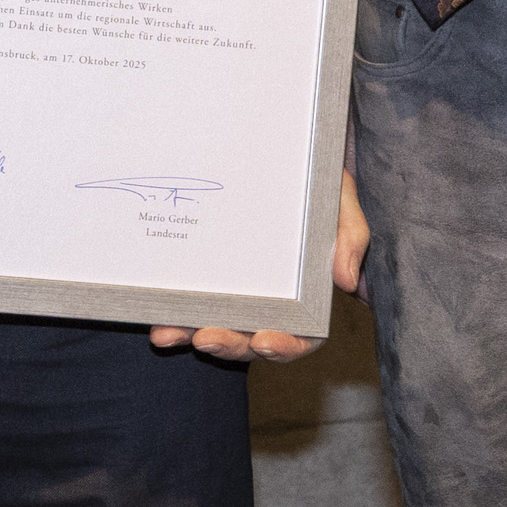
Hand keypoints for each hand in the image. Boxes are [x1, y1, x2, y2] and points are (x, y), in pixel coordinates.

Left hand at [150, 173, 365, 361]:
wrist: (291, 158)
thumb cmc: (322, 186)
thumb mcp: (341, 203)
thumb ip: (351, 237)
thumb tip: (345, 280)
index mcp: (309, 297)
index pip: (303, 337)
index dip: (285, 347)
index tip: (264, 341)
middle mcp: (271, 303)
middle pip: (251, 340)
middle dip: (228, 344)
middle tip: (204, 336)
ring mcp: (240, 293)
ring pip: (216, 327)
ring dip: (190, 335)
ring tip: (166, 333)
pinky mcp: (212, 276)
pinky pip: (194, 301)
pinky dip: (175, 312)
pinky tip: (155, 315)